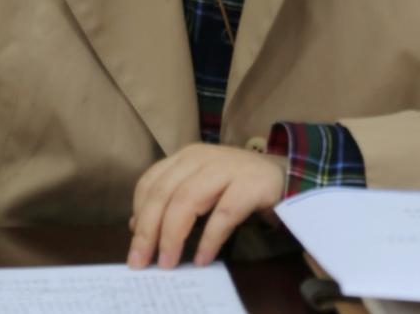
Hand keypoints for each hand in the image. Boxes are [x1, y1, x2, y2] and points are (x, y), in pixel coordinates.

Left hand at [127, 144, 286, 269]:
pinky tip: (202, 258)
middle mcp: (202, 157)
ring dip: (173, 235)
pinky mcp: (250, 183)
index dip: (138, 213)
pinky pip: (224, 213)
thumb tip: (136, 225)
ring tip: (168, 263)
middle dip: (149, 229)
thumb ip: (171, 200)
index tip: (134, 245)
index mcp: (186, 156)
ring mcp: (227, 167)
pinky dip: (209, 238)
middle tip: (141, 262)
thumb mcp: (199, 188)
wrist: (285, 176)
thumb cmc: (236, 185)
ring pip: (188, 199)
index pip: (151, 181)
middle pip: (165, 192)